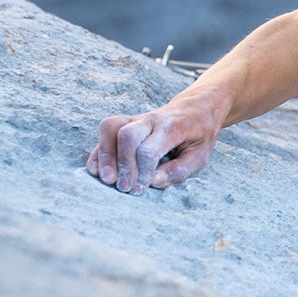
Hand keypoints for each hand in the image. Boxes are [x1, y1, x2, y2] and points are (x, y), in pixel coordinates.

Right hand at [85, 98, 218, 193]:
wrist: (196, 107)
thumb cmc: (199, 134)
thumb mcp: (201, 155)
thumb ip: (179, 170)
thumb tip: (153, 182)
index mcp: (172, 127)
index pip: (149, 150)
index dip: (141, 172)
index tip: (139, 189)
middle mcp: (151, 119)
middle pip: (126, 136)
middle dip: (122, 164)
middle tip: (124, 188)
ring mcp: (137, 118)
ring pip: (111, 127)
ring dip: (105, 155)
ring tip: (107, 179)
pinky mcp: (127, 122)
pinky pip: (106, 130)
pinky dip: (99, 150)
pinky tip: (97, 170)